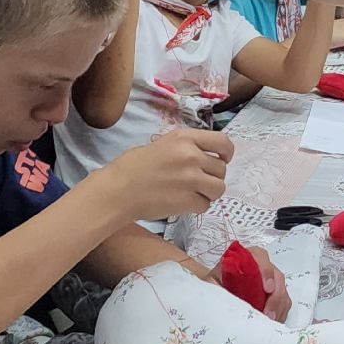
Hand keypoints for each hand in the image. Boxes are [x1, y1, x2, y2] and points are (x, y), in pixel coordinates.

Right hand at [93, 128, 231, 222]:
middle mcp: (191, 156)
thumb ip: (187, 147)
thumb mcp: (162, 144)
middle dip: (212, 176)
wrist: (116, 191)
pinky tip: (182, 203)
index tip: (223, 159)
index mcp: (184, 138)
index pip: (223, 142)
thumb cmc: (133, 167)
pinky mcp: (186, 200)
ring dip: (209, 192)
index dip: (227, 153)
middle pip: (221, 169)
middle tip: (198, 181)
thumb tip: (206, 156)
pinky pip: (205, 204)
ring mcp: (190, 179)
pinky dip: (197, 206)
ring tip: (193, 193)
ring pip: (219, 188)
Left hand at [215, 245, 290, 322]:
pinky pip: (284, 302)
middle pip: (277, 276)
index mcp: (246, 258)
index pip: (261, 257)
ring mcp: (271, 280)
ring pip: (283, 291)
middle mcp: (262, 266)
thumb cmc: (216, 283)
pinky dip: (280, 313)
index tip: (267, 289)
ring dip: (279, 308)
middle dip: (276, 297)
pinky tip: (271, 324)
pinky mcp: (275, 294)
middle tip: (268, 314)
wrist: (219, 289)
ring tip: (270, 323)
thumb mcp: (211, 282)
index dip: (267, 271)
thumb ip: (214, 285)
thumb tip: (219, 296)